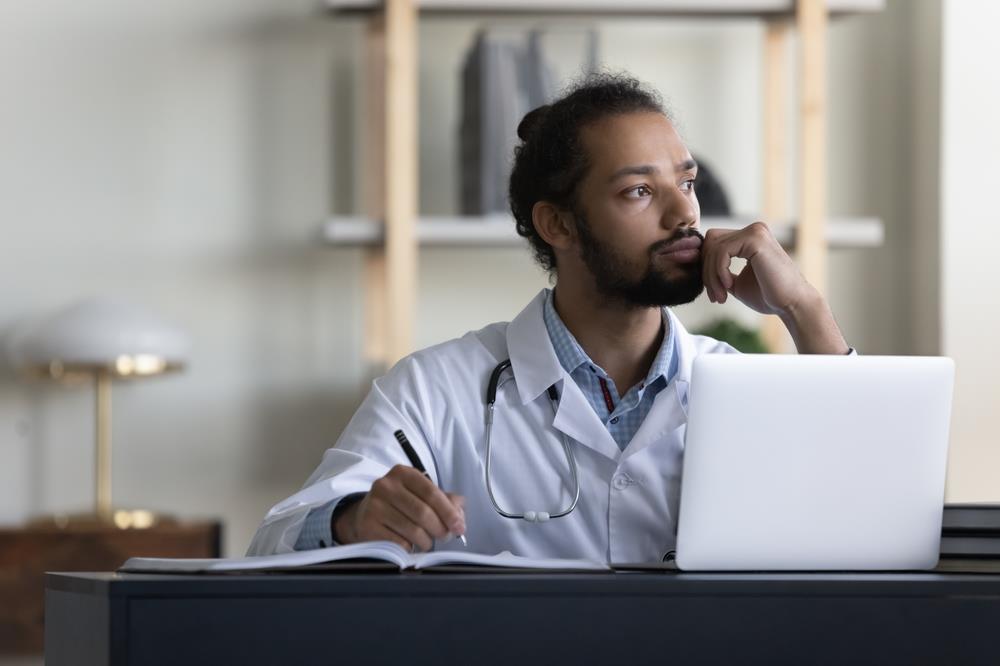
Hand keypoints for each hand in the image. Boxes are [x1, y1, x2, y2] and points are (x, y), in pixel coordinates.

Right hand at [333, 465, 465, 551]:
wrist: (364, 515)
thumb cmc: (400, 504)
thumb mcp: (420, 495)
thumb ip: (444, 500)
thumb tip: (460, 511)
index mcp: (403, 473)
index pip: (431, 493)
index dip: (449, 512)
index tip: (459, 527)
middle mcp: (386, 486)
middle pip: (423, 512)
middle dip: (440, 529)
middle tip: (446, 537)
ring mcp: (374, 506)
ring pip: (413, 530)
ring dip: (427, 541)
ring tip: (428, 542)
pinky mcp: (367, 526)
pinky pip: (399, 543)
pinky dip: (410, 547)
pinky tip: (410, 544)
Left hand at [701, 221, 815, 316]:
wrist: (792, 304)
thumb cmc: (768, 296)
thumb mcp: (736, 282)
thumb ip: (721, 271)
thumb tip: (698, 266)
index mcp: (750, 238)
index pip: (714, 242)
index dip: (707, 266)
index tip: (713, 292)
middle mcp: (753, 230)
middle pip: (711, 242)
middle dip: (706, 271)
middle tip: (715, 296)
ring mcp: (755, 231)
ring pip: (714, 248)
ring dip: (711, 276)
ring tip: (721, 296)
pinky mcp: (756, 238)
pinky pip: (722, 251)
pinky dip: (719, 271)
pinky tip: (729, 286)